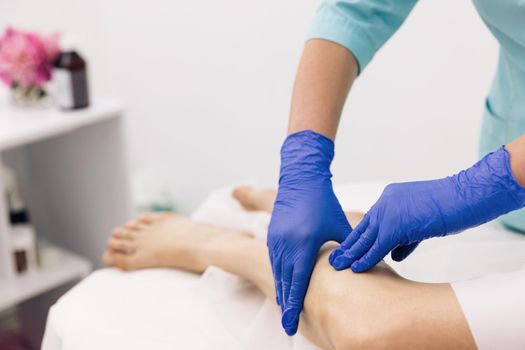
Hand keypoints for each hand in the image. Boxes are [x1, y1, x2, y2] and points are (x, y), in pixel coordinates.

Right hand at [268, 130, 351, 335]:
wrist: (301, 178)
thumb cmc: (322, 201)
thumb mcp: (339, 225)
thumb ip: (348, 248)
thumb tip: (358, 268)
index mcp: (304, 243)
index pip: (297, 282)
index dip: (294, 306)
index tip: (291, 324)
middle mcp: (286, 244)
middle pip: (284, 282)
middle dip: (287, 305)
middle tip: (289, 325)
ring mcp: (276, 239)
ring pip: (277, 273)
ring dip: (282, 291)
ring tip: (287, 308)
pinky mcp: (273, 234)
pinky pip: (275, 261)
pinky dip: (279, 275)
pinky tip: (283, 284)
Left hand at [330, 146, 524, 272]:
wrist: (464, 197)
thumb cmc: (451, 207)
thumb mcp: (423, 222)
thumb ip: (406, 238)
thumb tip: (394, 254)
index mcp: (390, 198)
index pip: (370, 222)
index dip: (358, 237)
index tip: (347, 248)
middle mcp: (385, 202)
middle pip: (363, 229)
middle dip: (348, 245)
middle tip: (334, 258)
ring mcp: (389, 212)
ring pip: (366, 238)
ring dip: (351, 254)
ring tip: (338, 266)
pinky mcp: (397, 225)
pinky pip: (378, 246)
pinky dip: (367, 258)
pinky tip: (357, 268)